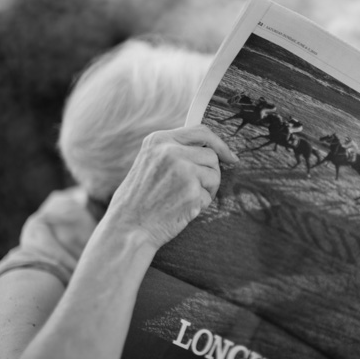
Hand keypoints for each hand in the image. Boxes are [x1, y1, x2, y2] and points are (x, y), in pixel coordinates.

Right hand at [104, 125, 238, 248]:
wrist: (129, 227)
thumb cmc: (140, 198)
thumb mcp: (150, 162)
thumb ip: (175, 150)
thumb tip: (212, 149)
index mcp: (159, 140)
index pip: (201, 131)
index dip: (220, 144)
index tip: (230, 156)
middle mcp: (170, 151)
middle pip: (211, 155)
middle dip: (211, 173)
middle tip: (196, 189)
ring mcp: (182, 170)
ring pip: (214, 175)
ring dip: (207, 190)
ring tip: (184, 199)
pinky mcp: (191, 191)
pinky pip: (209, 196)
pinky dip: (200, 205)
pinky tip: (181, 209)